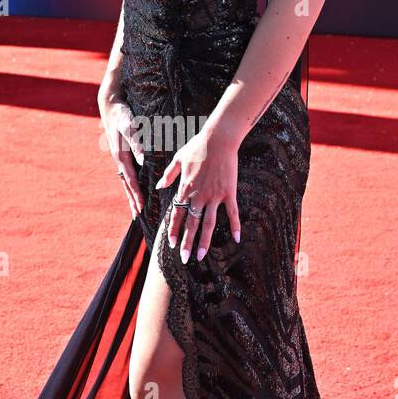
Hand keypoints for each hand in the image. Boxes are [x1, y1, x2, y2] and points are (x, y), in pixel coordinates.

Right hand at [100, 95, 145, 219]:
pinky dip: (130, 183)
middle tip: (136, 217)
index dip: (136, 194)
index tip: (141, 208)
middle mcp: (119, 159)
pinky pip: (127, 172)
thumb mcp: (129, 126)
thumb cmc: (121, 114)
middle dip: (132, 200)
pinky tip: (134, 187)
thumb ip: (136, 142)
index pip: (130, 180)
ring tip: (135, 207)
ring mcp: (119, 157)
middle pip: (126, 185)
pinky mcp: (121, 153)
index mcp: (121, 156)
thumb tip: (143, 159)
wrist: (110, 103)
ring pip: (126, 180)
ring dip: (130, 194)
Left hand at [155, 127, 240, 262]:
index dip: (174, 230)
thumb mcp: (178, 159)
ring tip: (202, 256)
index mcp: (186, 189)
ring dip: (205, 241)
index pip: (178, 214)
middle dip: (187, 243)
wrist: (219, 139)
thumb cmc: (198, 146)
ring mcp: (215, 195)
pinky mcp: (229, 192)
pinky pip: (233, 212)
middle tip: (184, 259)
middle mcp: (199, 195)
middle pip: (192, 224)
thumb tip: (160, 186)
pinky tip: (237, 239)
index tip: (172, 244)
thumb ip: (169, 175)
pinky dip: (235, 226)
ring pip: (209, 223)